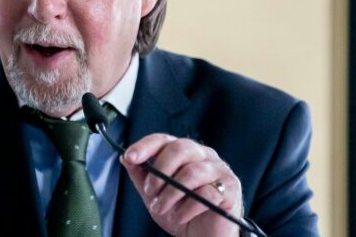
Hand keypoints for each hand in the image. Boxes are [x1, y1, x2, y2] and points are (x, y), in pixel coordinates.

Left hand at [120, 134, 242, 236]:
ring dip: (171, 194)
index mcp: (185, 152)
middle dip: (160, 172)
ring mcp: (220, 171)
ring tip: (162, 208)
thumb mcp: (155, 195)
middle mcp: (204, 156)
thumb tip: (125, 157)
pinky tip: (180, 216)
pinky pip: (207, 194)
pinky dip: (187, 208)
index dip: (145, 146)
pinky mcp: (230, 189)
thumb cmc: (182, 212)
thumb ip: (141, 176)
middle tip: (149, 191)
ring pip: (192, 172)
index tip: (130, 157)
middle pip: (180, 149)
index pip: (164, 139)